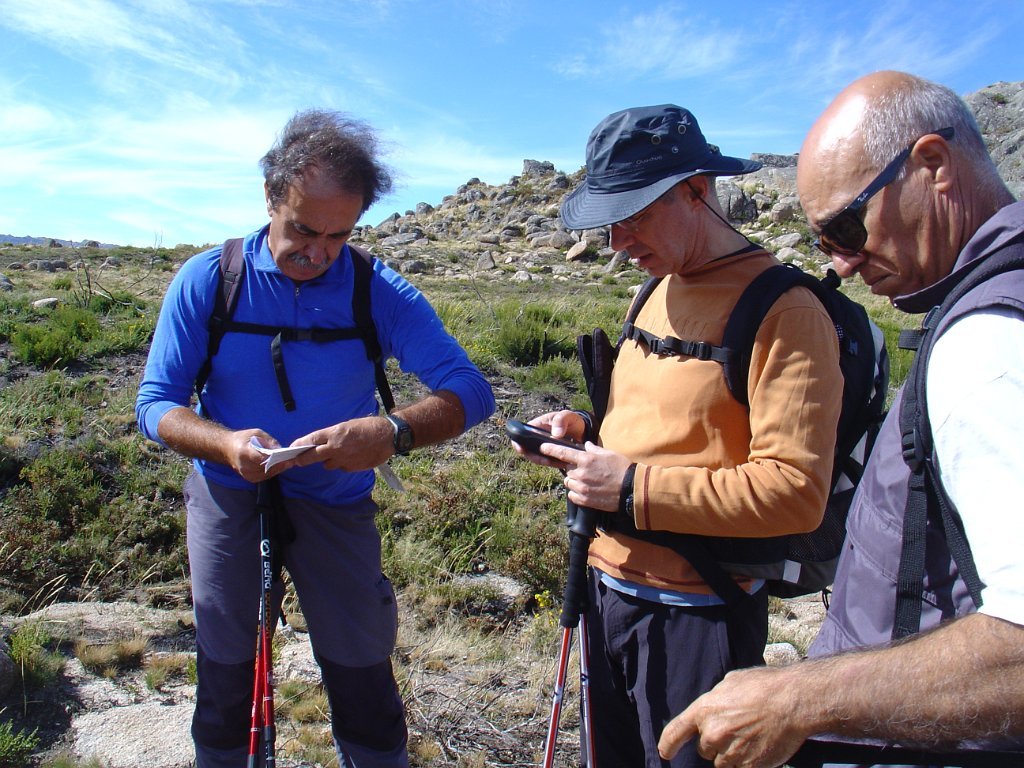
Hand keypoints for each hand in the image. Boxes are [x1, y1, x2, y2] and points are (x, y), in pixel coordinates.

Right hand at [227, 428, 294, 482]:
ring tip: (289, 462)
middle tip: (292, 459)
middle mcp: (244, 466)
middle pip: (266, 467)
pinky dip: (274, 471)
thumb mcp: (256, 433)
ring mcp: (247, 474)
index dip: (275, 458)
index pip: (261, 458)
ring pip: (268, 473)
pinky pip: (266, 476)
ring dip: (279, 468)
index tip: (286, 457)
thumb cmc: (243, 438)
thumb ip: (268, 440)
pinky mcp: (250, 479)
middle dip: (280, 463)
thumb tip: (279, 449)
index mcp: (244, 452)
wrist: (227, 449)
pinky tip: (281, 466)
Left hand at [290, 415, 392, 471]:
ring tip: (337, 454)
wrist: (388, 436)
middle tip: (297, 461)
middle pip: (312, 457)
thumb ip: (333, 435)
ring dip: (328, 461)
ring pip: (327, 464)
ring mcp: (344, 459)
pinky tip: (351, 456)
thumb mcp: (347, 425)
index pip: (311, 440)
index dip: (299, 445)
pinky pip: (341, 467)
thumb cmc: (368, 427)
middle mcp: (336, 447)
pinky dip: (342, 464)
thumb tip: (321, 443)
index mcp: (335, 433)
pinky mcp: (351, 468)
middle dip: (302, 459)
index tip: (292, 448)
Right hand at [511, 410, 587, 469]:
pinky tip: (563, 464)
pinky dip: (553, 464)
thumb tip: (555, 435)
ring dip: (545, 462)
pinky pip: (548, 461)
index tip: (522, 449)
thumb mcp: (568, 416)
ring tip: (559, 462)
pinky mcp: (550, 454)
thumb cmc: (571, 420)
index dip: (518, 442)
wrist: (582, 429)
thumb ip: (561, 420)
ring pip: (537, 457)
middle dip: (534, 457)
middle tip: (546, 461)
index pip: (521, 434)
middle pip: (527, 450)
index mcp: (537, 425)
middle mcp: (537, 437)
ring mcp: (543, 447)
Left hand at [541, 440, 632, 512]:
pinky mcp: (584, 500)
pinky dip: (576, 493)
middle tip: (586, 471)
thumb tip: (586, 445)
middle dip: (573, 469)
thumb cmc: (622, 469)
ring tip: (589, 482)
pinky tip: (587, 491)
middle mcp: (581, 473)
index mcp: (586, 459)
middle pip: (567, 470)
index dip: (550, 449)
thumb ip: (594, 449)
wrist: (631, 490)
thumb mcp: (609, 454)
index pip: (562, 453)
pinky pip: (572, 495)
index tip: (542, 447)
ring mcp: (582, 488)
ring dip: (575, 481)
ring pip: (569, 482)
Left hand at [658, 666, 808, 767]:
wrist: (792, 701)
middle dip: (716, 743)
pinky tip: (759, 748)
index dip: (668, 744)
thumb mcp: (731, 683)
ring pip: (722, 763)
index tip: (665, 752)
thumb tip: (713, 709)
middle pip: (705, 749)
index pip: (676, 731)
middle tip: (737, 729)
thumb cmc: (764, 686)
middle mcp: (713, 733)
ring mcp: (731, 753)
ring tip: (751, 738)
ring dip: (732, 755)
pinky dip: (747, 764)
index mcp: (705, 710)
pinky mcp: (749, 767)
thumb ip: (715, 700)